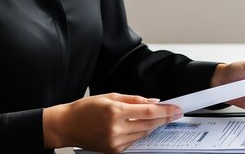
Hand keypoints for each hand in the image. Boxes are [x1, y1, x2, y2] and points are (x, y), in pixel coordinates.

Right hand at [42, 93, 181, 152]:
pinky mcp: (114, 150)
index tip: (177, 108)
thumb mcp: (110, 96)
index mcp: (115, 111)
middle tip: (175, 112)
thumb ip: (134, 99)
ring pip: (144, 133)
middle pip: (149, 124)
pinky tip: (144, 125)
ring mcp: (115, 142)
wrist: (67, 126)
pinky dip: (141, 132)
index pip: (148, 111)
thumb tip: (154, 101)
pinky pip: (134, 140)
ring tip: (161, 117)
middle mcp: (116, 128)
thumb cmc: (86, 109)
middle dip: (164, 118)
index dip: (165, 110)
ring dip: (154, 125)